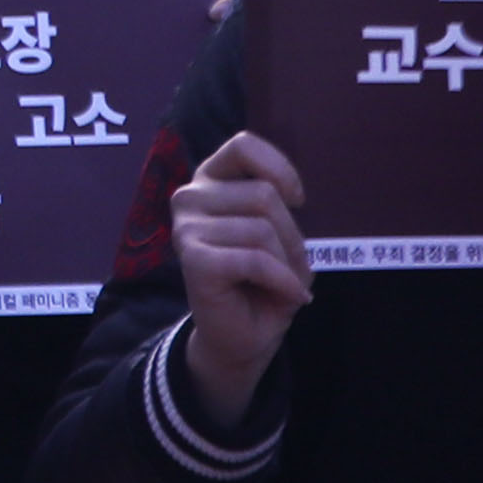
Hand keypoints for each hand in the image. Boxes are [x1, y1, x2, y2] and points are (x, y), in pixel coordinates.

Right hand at [167, 132, 310, 429]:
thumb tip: (287, 198)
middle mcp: (190, 197)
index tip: (296, 200)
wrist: (242, 337)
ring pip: (262, 229)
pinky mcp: (193, 259)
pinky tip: (287, 297)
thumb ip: (277, 202)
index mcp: (210, 181)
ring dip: (288, 263)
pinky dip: (282, 281)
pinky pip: (254, 259)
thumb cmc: (263, 280)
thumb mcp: (278, 231)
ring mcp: (186, 228)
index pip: (243, 145)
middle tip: (291, 266)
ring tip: (283, 283)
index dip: (279, 168)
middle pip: (264, 195)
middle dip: (292, 236)